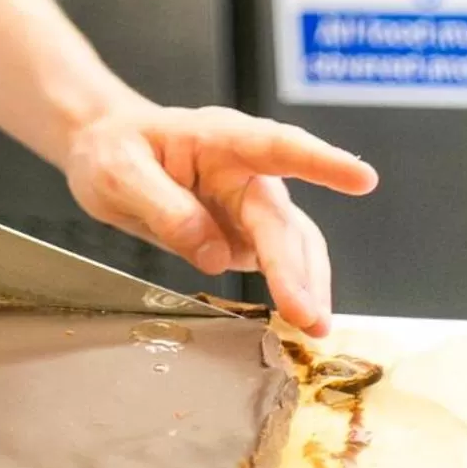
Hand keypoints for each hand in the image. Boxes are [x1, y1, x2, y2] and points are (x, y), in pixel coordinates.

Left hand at [64, 102, 376, 334]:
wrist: (104, 152)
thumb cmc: (113, 149)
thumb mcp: (120, 172)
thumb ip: (165, 207)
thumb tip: (214, 253)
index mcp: (217, 139)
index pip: (275, 146)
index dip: (320, 162)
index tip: (362, 178)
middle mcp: (243, 169)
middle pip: (279, 218)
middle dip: (296, 267)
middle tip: (308, 316)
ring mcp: (248, 203)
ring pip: (291, 243)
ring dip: (305, 284)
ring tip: (314, 328)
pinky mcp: (244, 234)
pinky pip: (277, 261)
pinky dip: (292, 288)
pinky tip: (300, 316)